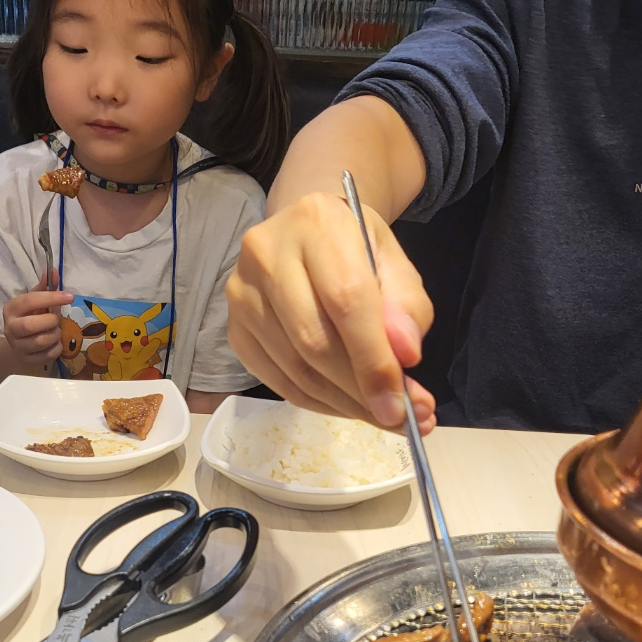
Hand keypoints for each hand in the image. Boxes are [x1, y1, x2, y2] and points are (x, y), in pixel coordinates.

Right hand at [2, 274, 72, 367]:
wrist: (20, 345)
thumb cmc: (30, 318)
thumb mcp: (35, 301)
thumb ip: (45, 287)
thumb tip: (53, 269)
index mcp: (11, 309)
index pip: (30, 300)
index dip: (51, 298)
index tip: (70, 296)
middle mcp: (10, 327)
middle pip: (31, 325)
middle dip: (51, 321)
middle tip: (56, 320)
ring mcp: (17, 346)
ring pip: (41, 341)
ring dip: (55, 335)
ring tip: (55, 331)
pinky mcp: (26, 360)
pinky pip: (47, 355)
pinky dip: (56, 348)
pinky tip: (54, 343)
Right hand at [226, 191, 436, 431]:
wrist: (305, 232)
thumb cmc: (354, 248)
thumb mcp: (394, 263)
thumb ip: (406, 307)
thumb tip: (404, 357)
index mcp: (315, 223)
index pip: (346, 301)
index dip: (373, 360)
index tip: (401, 406)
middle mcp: (266, 253)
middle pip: (314, 341)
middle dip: (359, 390)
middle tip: (397, 419)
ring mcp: (241, 294)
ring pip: (294, 368)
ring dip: (341, 403)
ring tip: (378, 414)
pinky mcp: (234, 328)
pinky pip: (277, 381)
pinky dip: (316, 402)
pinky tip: (345, 404)